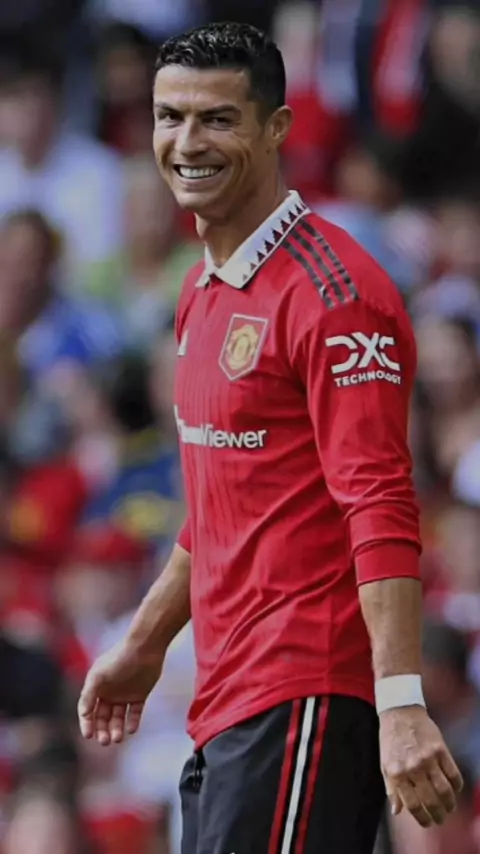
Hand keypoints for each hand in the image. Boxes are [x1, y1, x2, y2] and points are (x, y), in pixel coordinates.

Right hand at [77, 641, 164, 745]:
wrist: (145, 648)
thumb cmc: (118, 659)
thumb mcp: (98, 676)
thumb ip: (88, 694)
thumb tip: (82, 713)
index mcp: (97, 687)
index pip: (88, 711)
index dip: (87, 723)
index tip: (89, 735)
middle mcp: (109, 692)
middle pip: (103, 717)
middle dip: (103, 730)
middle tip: (105, 741)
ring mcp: (124, 694)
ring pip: (118, 718)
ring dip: (117, 729)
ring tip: (118, 738)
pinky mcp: (140, 695)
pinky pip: (135, 713)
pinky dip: (133, 722)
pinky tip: (131, 729)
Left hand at [380, 705, 463, 827]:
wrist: (400, 712)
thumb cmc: (390, 740)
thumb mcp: (385, 765)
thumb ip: (392, 789)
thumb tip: (397, 811)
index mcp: (397, 774)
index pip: (413, 805)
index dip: (422, 818)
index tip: (427, 823)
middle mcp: (413, 768)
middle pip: (431, 801)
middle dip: (438, 815)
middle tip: (441, 819)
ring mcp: (428, 759)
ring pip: (445, 790)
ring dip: (449, 804)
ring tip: (449, 808)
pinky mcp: (441, 749)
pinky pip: (453, 774)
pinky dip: (456, 786)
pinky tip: (454, 790)